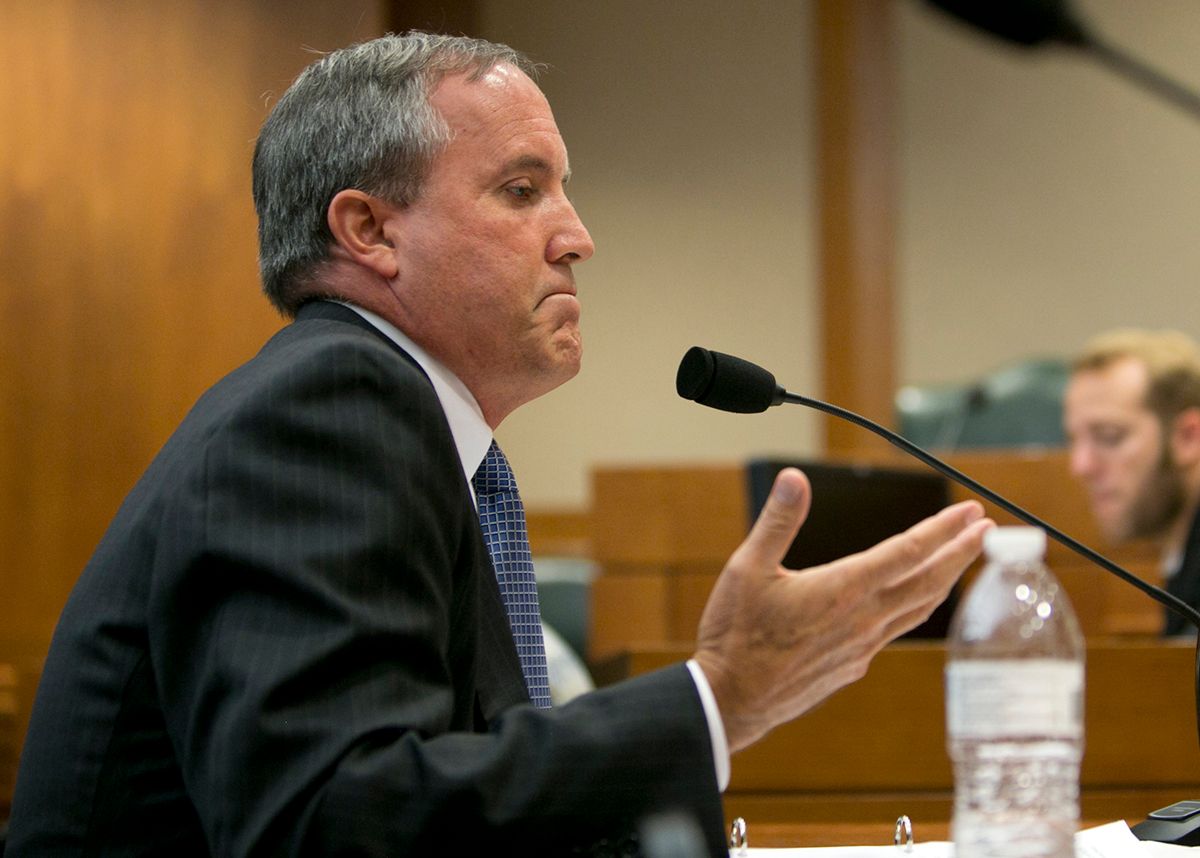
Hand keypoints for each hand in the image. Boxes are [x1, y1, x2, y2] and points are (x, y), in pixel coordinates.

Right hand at [693, 467, 990, 752]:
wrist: (731, 700)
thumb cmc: (735, 633)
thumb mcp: (747, 567)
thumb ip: (778, 521)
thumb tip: (795, 479)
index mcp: (842, 590)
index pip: (907, 552)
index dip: (943, 529)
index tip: (970, 513)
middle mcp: (862, 620)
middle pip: (928, 582)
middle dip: (961, 552)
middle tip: (984, 528)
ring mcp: (862, 648)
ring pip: (918, 610)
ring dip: (945, 581)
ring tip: (960, 561)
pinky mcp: (853, 667)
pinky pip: (895, 632)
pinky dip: (915, 609)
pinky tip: (909, 603)